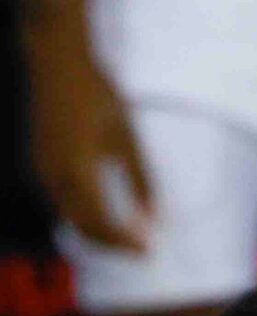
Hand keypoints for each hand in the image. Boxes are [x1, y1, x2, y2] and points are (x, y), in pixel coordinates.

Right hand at [25, 23, 152, 253]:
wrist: (56, 64)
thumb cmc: (97, 94)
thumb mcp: (126, 135)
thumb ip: (141, 178)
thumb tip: (156, 217)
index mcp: (77, 170)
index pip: (100, 222)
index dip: (124, 242)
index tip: (149, 251)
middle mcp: (53, 177)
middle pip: (81, 227)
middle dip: (111, 244)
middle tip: (143, 251)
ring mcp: (42, 170)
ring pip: (68, 217)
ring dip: (97, 233)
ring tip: (129, 238)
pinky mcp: (41, 164)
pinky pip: (61, 202)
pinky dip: (84, 216)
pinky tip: (106, 215)